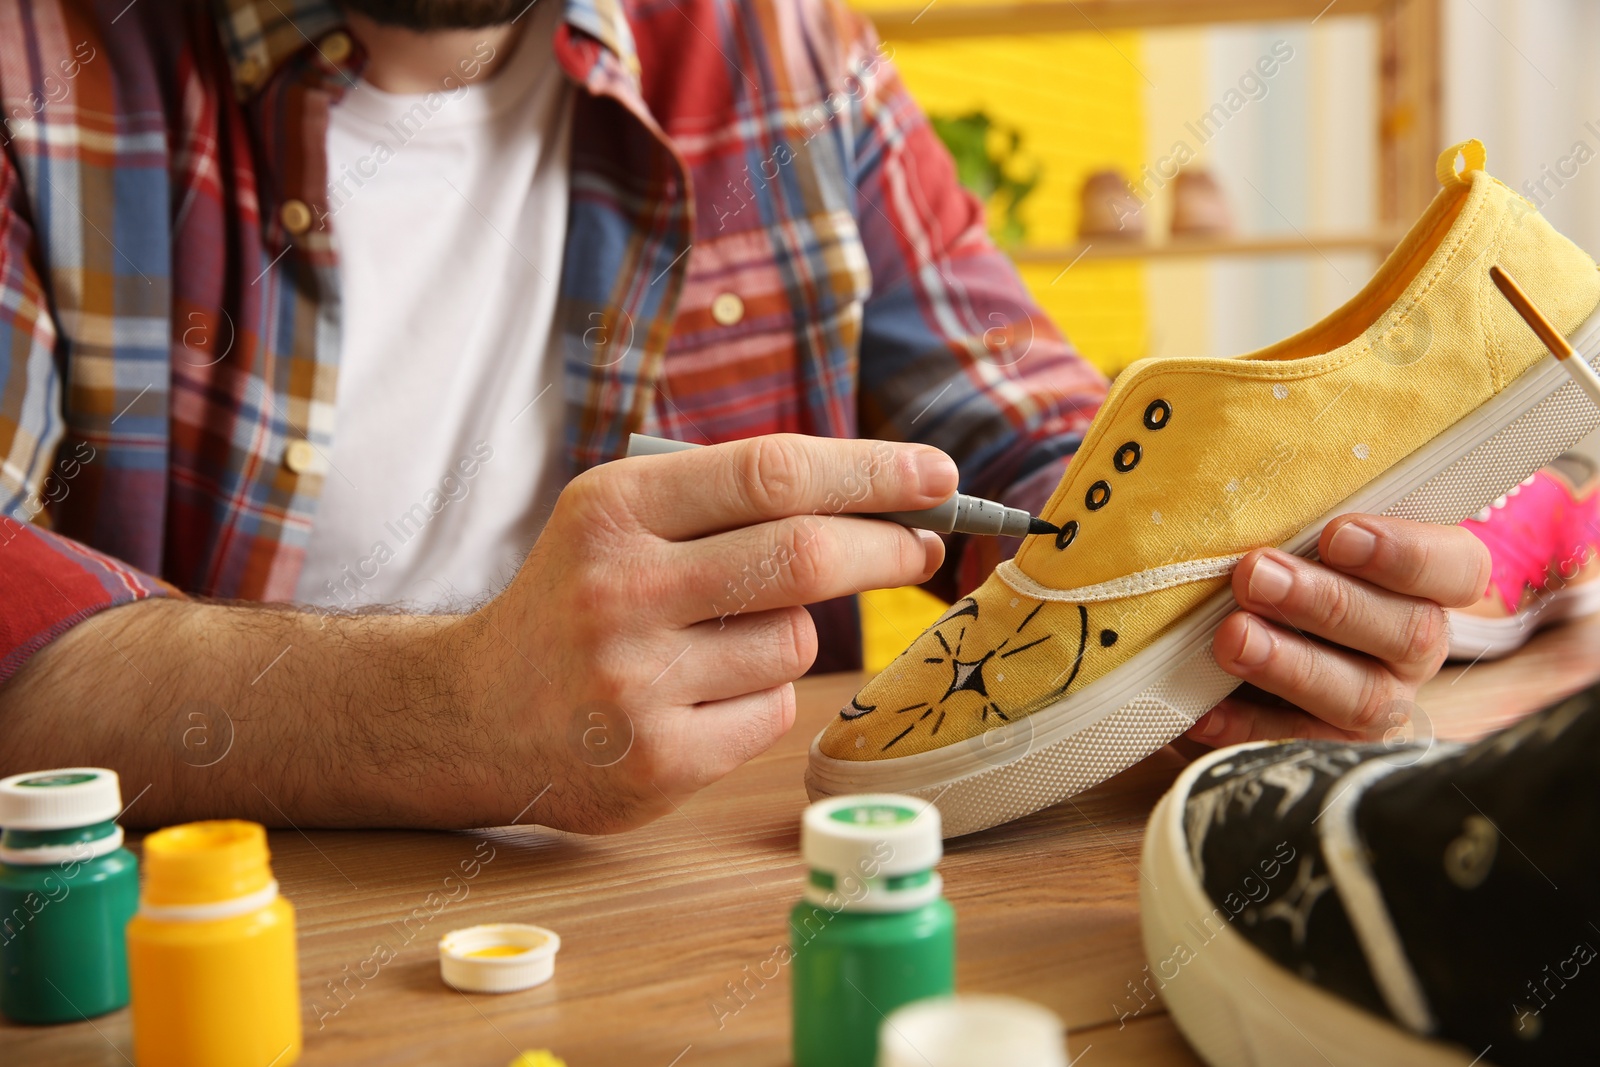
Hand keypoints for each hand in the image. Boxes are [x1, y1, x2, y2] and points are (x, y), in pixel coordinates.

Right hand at [449, 434, 954, 832]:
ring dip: (792, 633)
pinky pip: (773, 713)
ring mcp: (636, 683)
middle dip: (887, 547)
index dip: (871, 471)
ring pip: (795, 641)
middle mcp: (619, 590)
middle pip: (805, 555)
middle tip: (924, 546)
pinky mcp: (658, 761)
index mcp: (612, 509)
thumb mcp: (619, 520)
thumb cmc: (576, 598)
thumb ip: (728, 501)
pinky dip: (762, 698)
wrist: (475, 713)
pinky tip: (699, 698)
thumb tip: (885, 498)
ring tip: (720, 640)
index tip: (936, 476)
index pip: (772, 472)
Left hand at [1188, 514, 1491, 747]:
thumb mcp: (1297, 549)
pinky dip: (1246, 726)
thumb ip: (1295, 531)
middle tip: (1255, 575)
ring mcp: (1380, 707)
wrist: (1246, 662)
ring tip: (1232, 637)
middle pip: (1406, 631)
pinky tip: (1204, 709)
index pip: (1457, 568)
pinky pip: (1297, 744)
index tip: (1337, 535)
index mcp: (1424, 589)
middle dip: (1327, 603)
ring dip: (1291, 664)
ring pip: (1361, 697)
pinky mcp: (1334, 755)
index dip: (1405, 553)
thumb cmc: (1280, 575)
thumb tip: (1236, 506)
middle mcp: (1413, 650)